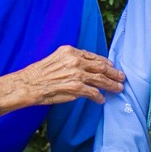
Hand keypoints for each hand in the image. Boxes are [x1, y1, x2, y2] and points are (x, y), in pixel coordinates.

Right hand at [0, 45, 124, 113]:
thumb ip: (70, 62)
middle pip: (100, 66)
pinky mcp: (76, 88)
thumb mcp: (55, 59)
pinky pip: (93, 92)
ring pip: (101, 79)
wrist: (29, 84)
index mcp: (70, 52)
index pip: (92, 56)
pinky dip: (99, 97)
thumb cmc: (38, 74)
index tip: (111, 65)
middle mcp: (75, 61)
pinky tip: (101, 99)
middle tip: (121, 77)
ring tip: (118, 88)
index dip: (104, 62)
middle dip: (113, 72)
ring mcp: (77, 74)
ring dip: (112, 84)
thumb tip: (83, 69)